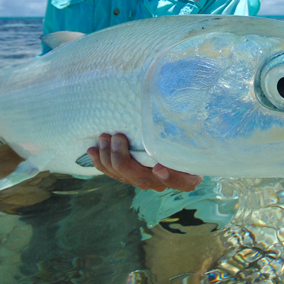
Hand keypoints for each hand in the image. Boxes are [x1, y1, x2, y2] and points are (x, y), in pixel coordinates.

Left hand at [87, 133, 201, 192]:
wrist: (174, 138)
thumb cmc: (186, 132)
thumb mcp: (191, 129)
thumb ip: (187, 124)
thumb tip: (185, 101)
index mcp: (187, 173)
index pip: (183, 182)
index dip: (171, 178)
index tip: (158, 167)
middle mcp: (164, 180)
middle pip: (143, 179)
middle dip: (124, 160)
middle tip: (117, 138)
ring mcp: (145, 180)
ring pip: (124, 177)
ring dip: (109, 158)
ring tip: (104, 138)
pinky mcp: (130, 175)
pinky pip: (113, 174)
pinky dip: (101, 163)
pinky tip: (92, 150)